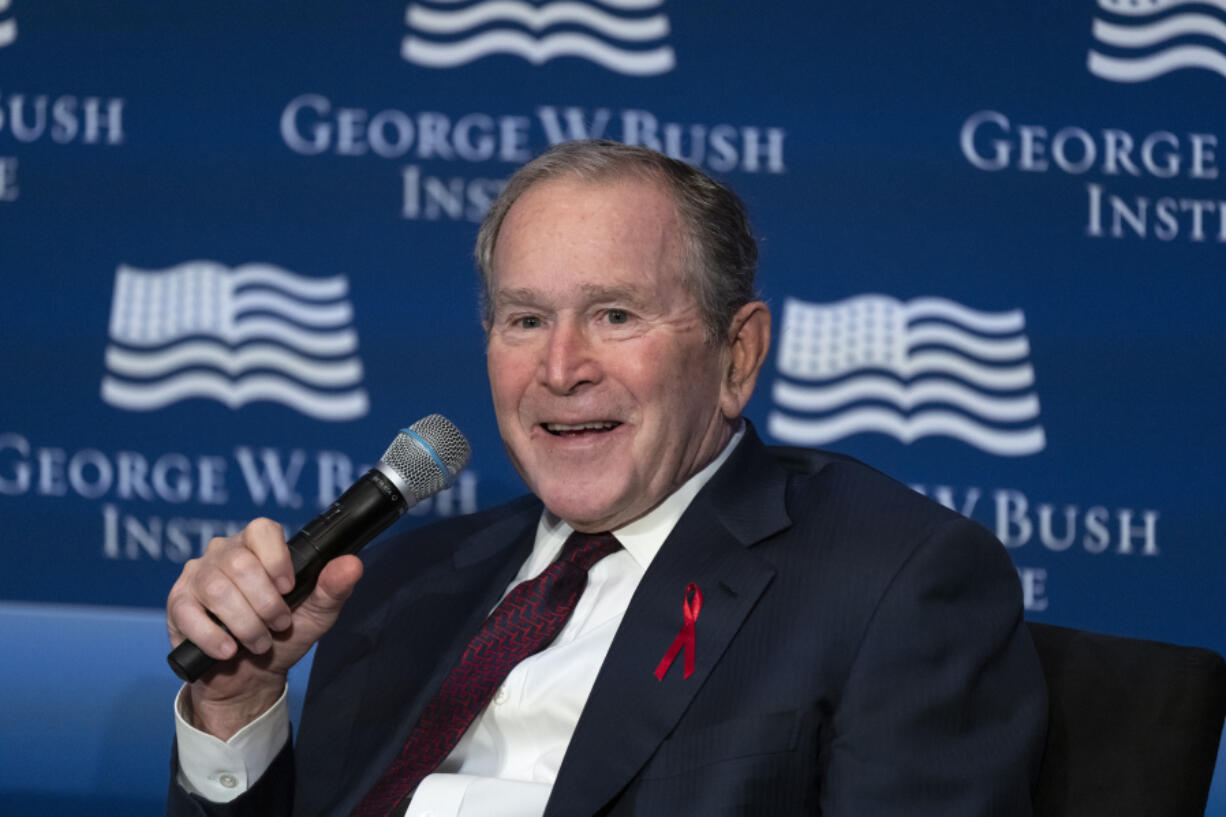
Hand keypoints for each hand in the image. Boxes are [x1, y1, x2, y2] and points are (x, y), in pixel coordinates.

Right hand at [166, 517, 362, 739]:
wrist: (250, 676)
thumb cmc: (283, 636)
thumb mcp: (317, 614)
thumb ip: (333, 588)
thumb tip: (352, 564)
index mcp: (258, 546)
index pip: (262, 530)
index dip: (277, 559)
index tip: (290, 589)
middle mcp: (223, 552)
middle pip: (241, 564)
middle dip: (266, 603)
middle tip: (278, 625)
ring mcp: (196, 576)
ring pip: (217, 588)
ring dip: (244, 623)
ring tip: (259, 643)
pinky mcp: (178, 604)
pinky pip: (189, 613)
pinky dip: (214, 637)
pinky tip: (229, 651)